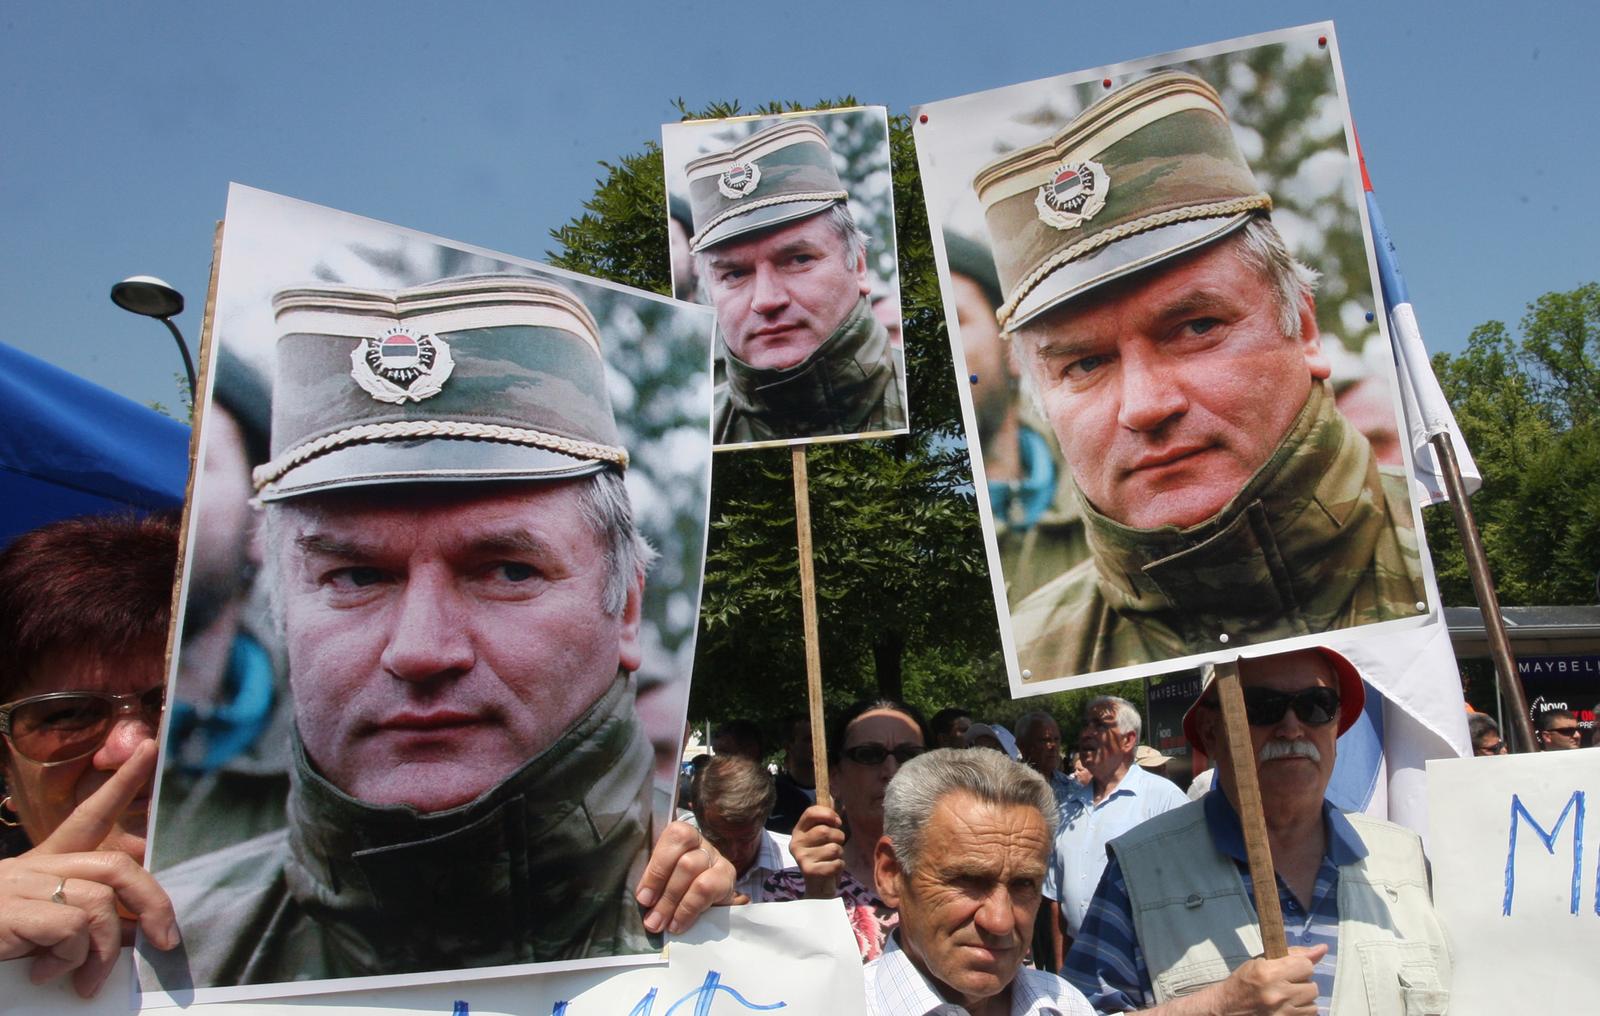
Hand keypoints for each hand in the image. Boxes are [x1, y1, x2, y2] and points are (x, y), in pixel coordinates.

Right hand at [0, 740, 177, 997]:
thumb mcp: (41, 930)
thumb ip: (84, 921)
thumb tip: (137, 932)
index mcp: (41, 867)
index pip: (88, 817)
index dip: (121, 784)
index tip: (149, 749)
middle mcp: (32, 868)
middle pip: (114, 867)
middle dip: (153, 902)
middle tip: (166, 940)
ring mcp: (19, 887)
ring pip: (99, 902)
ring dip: (103, 951)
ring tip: (87, 982)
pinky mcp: (9, 912)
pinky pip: (71, 927)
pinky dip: (71, 958)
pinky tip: (45, 973)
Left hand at [634, 820, 736, 935]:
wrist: (706, 897)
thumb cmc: (670, 884)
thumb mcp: (658, 878)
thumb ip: (650, 883)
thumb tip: (643, 900)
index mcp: (680, 835)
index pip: (674, 839)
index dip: (657, 869)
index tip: (644, 898)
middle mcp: (700, 843)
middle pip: (686, 863)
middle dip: (666, 895)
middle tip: (652, 920)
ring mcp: (717, 858)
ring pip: (697, 876)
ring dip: (675, 904)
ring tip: (663, 925)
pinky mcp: (727, 877)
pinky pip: (709, 890)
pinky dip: (690, 911)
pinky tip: (679, 924)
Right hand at [790, 804, 844, 897]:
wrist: (817, 887)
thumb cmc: (823, 857)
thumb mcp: (822, 836)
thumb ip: (826, 818)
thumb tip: (831, 795)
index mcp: (798, 830)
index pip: (811, 812)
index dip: (828, 814)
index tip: (837, 822)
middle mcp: (796, 842)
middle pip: (825, 831)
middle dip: (838, 837)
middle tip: (836, 844)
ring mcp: (801, 857)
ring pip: (833, 848)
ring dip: (840, 853)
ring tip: (833, 858)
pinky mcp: (809, 871)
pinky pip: (836, 863)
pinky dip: (840, 866)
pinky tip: (832, 868)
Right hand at [1179, 944, 1326, 1015]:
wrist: (1227, 1008)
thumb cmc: (1243, 981)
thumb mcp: (1262, 961)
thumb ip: (1293, 955)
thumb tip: (1322, 949)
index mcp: (1269, 973)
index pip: (1307, 966)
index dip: (1300, 966)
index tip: (1291, 968)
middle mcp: (1277, 994)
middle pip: (1312, 987)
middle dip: (1302, 984)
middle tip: (1287, 983)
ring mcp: (1282, 1013)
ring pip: (1313, 1004)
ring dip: (1303, 999)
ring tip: (1288, 996)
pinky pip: (1309, 1015)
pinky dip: (1302, 1010)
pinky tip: (1289, 1006)